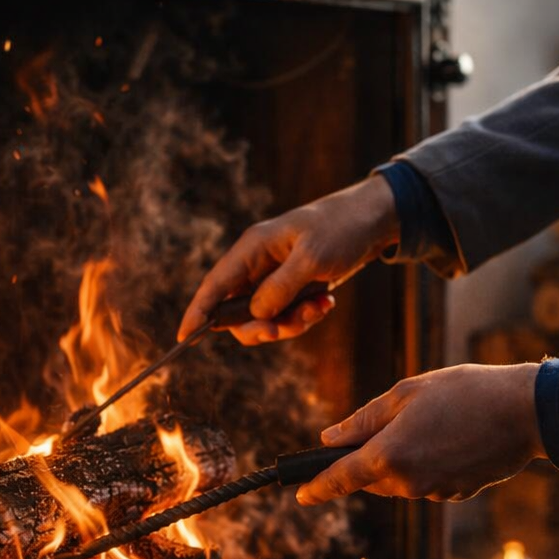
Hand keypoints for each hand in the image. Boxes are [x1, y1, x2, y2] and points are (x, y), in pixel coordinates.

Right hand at [178, 175, 398, 344]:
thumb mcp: (312, 258)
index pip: (215, 284)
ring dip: (289, 324)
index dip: (198, 311)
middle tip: (278, 331)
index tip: (185, 337)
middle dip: (258, 327)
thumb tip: (255, 314)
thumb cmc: (341, 229)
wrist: (373, 221)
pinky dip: (305, 317)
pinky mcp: (292, 288)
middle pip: (236, 311)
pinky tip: (326, 303)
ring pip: (263, 318)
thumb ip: (281, 287)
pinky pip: (286, 315)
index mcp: (253, 248)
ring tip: (319, 308)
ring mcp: (274, 278)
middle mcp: (258, 264)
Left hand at [297, 363, 544, 504]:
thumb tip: (330, 437)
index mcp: (388, 456)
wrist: (527, 412)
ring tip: (435, 420)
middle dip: (372, 456)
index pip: (340, 478)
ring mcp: (435, 492)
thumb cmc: (465, 392)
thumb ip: (364, 419)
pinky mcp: (457, 494)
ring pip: (401, 479)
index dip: (317, 487)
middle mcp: (408, 482)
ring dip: (403, 457)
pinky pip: (429, 481)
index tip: (300, 493)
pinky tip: (454, 436)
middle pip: (371, 478)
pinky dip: (430, 462)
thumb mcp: (407, 393)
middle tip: (397, 418)